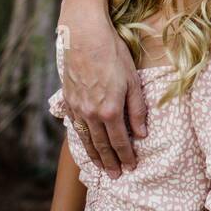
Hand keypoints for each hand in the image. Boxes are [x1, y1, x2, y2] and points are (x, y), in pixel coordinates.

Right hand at [59, 16, 148, 177]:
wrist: (84, 35)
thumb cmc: (113, 53)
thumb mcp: (132, 80)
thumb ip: (137, 109)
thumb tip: (142, 133)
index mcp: (110, 110)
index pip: (119, 141)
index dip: (126, 156)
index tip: (131, 167)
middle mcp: (91, 113)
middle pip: (101, 145)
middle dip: (110, 162)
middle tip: (115, 175)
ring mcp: (77, 108)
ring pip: (86, 139)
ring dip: (94, 156)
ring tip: (100, 167)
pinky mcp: (69, 100)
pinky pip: (75, 127)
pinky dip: (81, 139)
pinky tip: (86, 143)